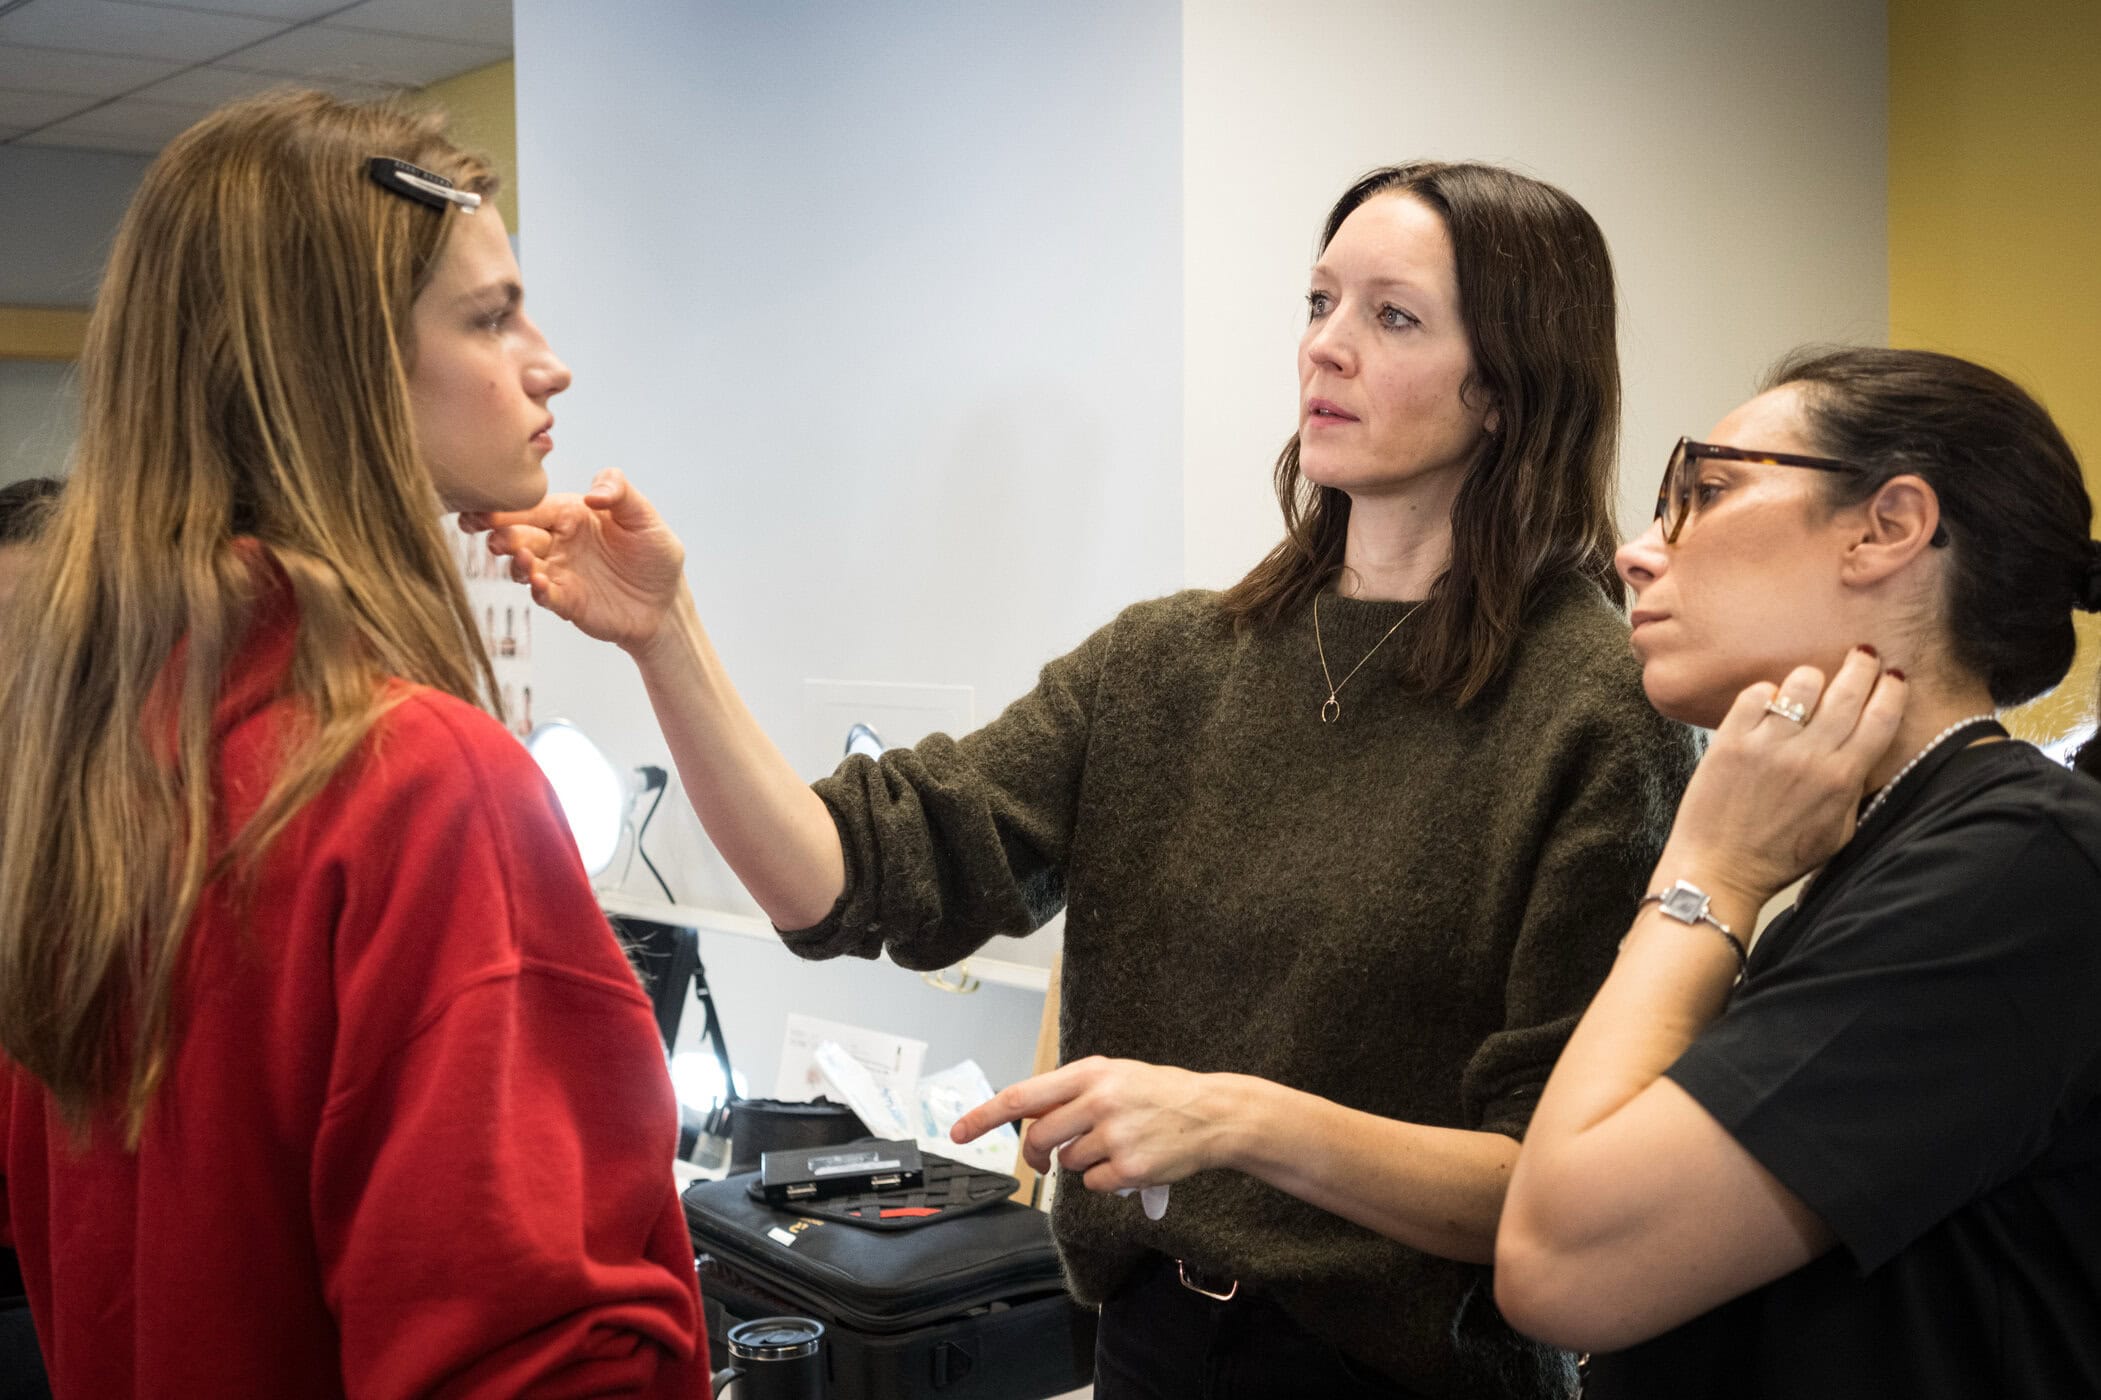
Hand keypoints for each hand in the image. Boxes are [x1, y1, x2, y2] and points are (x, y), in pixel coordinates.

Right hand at [459, 469, 686, 652]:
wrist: (666, 602)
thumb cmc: (654, 553)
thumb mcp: (644, 516)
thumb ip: (620, 491)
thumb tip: (592, 494)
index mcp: (570, 514)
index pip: (532, 507)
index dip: (505, 508)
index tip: (481, 510)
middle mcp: (558, 542)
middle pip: (519, 535)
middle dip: (501, 534)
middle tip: (494, 538)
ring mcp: (559, 573)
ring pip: (523, 565)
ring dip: (516, 562)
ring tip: (521, 558)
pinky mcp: (566, 602)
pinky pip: (545, 595)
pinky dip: (538, 590)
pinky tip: (539, 584)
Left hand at [949, 1056, 1230, 1193]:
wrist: (1212, 1114)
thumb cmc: (1158, 1093)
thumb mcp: (1114, 1076)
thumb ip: (1072, 1092)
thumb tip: (1029, 1119)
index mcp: (1090, 1074)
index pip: (1023, 1096)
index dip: (986, 1116)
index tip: (958, 1132)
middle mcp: (1098, 1101)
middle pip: (1039, 1137)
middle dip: (1036, 1154)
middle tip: (1043, 1161)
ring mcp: (1114, 1135)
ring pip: (1068, 1163)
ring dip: (1081, 1162)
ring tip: (1114, 1145)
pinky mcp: (1130, 1168)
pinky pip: (1094, 1183)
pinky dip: (1105, 1179)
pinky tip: (1130, 1162)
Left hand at [1659, 646, 1906, 905]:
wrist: (1719, 869)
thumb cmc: (1778, 856)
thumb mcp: (1837, 831)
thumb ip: (1855, 788)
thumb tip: (1868, 750)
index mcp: (1841, 779)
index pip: (1881, 719)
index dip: (1893, 691)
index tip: (1895, 676)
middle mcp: (1809, 756)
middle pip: (1848, 692)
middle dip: (1862, 666)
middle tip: (1864, 654)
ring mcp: (1768, 745)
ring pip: (1803, 684)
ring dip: (1811, 678)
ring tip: (1811, 683)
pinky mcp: (1731, 740)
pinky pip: (1757, 694)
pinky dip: (1766, 693)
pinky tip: (1768, 704)